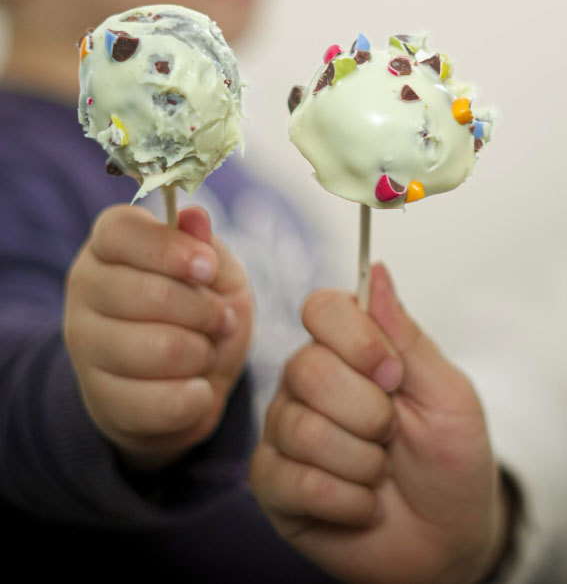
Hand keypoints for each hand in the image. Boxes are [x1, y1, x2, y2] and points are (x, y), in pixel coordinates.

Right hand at [65, 204, 252, 470]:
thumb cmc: (198, 310)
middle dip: (205, 311)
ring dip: (202, 354)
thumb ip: (206, 246)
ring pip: (158, 349)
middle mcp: (85, 286)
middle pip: (149, 294)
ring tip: (206, 352)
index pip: (121, 231)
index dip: (170, 249)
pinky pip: (158, 402)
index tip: (208, 268)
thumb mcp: (216, 272)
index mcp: (109, 242)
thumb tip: (194, 217)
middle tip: (224, 319)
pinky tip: (198, 389)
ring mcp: (84, 344)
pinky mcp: (98, 398)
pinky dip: (195, 397)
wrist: (182, 379)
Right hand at [250, 264, 507, 583]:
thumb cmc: (450, 460)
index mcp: (347, 349)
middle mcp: (306, 381)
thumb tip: (377, 270)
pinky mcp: (273, 483)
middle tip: (392, 434)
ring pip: (302, 427)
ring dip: (362, 462)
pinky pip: (294, 480)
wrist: (446, 541)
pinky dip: (346, 501)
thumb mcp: (447, 394)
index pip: (321, 308)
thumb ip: (407, 336)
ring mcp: (284, 431)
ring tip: (379, 474)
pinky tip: (362, 504)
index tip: (394, 374)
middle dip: (369, 413)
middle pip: (307, 367)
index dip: (357, 340)